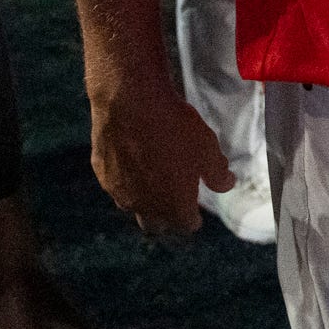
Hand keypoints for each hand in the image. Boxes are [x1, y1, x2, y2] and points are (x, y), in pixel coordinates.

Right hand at [88, 84, 233, 236]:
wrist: (131, 102)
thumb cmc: (175, 128)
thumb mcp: (208, 148)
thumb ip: (217, 174)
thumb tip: (226, 185)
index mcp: (173, 205)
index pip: (185, 225)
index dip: (192, 218)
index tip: (195, 212)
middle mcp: (143, 206)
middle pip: (155, 225)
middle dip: (165, 217)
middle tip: (173, 200)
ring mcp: (119, 192)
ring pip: (132, 206)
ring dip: (143, 200)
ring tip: (152, 180)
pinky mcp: (102, 173)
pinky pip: (115, 184)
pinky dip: (125, 179)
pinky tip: (131, 160)